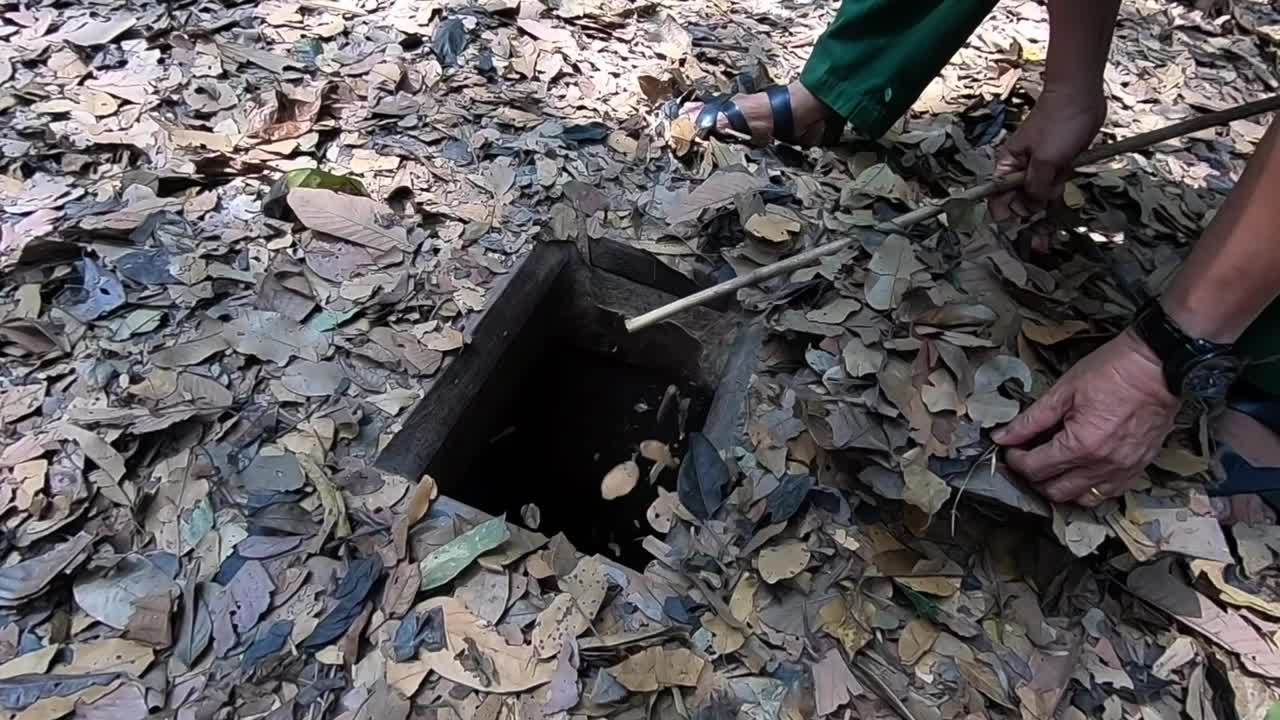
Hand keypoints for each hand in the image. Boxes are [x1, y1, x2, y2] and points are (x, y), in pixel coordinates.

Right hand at [991, 85, 1106, 249]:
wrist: (1081, 96)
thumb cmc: (1058, 122)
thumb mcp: (1045, 160)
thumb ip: (1035, 187)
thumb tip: (1029, 209)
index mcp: (1007, 166)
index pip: (998, 199)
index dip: (1007, 218)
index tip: (1018, 234)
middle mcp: (1020, 170)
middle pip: (1018, 204)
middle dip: (1025, 225)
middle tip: (1036, 247)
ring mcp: (1040, 169)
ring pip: (1037, 201)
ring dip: (1042, 221)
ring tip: (1045, 243)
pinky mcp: (1058, 167)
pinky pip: (1054, 192)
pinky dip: (1056, 206)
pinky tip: (1057, 223)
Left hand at [993, 330, 1179, 506]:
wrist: (1159, 366)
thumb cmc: (1113, 372)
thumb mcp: (1063, 391)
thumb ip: (1030, 420)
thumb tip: (1004, 436)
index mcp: (1081, 446)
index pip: (1035, 469)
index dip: (1015, 459)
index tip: (1011, 448)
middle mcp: (1102, 466)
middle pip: (1054, 491)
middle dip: (1033, 477)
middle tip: (1027, 457)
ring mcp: (1123, 470)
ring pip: (1080, 499)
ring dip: (1060, 487)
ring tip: (1052, 466)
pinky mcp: (1138, 469)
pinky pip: (1107, 493)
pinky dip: (1088, 487)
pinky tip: (1079, 470)